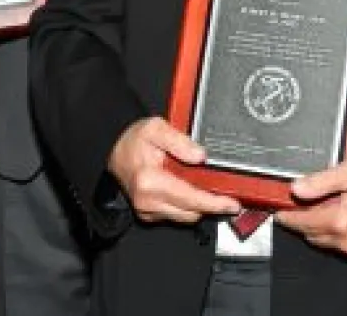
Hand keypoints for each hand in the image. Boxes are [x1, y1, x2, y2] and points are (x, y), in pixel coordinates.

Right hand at [107, 117, 239, 223]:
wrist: (113, 149)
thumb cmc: (133, 139)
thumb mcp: (155, 128)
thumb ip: (179, 141)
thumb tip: (200, 155)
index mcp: (150, 181)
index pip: (191, 199)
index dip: (215, 203)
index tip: (233, 204)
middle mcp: (147, 201)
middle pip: (191, 213)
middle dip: (211, 206)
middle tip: (227, 197)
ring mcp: (146, 210)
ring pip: (185, 217)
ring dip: (198, 207)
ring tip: (209, 191)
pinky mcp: (147, 214)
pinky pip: (175, 215)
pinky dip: (186, 207)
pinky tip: (189, 191)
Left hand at [274, 158, 346, 261]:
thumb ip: (320, 181)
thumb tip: (296, 188)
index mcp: (339, 222)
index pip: (301, 223)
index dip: (287, 217)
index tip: (278, 211)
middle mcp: (346, 242)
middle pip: (311, 235)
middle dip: (302, 222)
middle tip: (300, 205)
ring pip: (326, 243)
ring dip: (318, 229)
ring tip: (322, 208)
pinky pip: (343, 248)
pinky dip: (336, 236)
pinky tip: (342, 219)